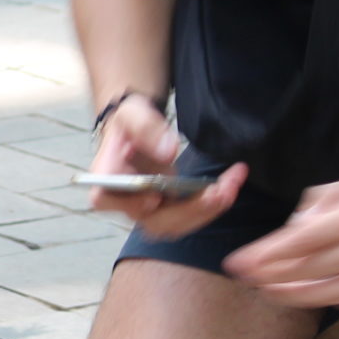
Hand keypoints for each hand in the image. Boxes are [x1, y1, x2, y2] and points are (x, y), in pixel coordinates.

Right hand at [86, 94, 243, 238]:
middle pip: (152, 221)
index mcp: (105, 179)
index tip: (154, 196)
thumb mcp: (133, 113)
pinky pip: (191, 217)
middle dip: (188, 210)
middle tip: (217, 192)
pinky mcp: (169, 212)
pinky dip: (214, 203)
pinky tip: (232, 182)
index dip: (129, 204)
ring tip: (231, 184)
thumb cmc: (130, 122)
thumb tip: (168, 152)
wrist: (139, 132)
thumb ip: (146, 128)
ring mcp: (148, 212)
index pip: (106, 200)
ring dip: (208, 210)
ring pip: (176, 226)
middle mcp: (125, 204)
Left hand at [223, 168, 338, 309]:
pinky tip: (307, 292)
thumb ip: (326, 199)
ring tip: (267, 289)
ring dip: (288, 294)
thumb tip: (297, 223)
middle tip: (242, 276)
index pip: (296, 243)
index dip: (263, 256)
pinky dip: (323, 297)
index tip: (238, 261)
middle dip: (266, 277)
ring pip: (320, 295)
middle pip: (302, 273)